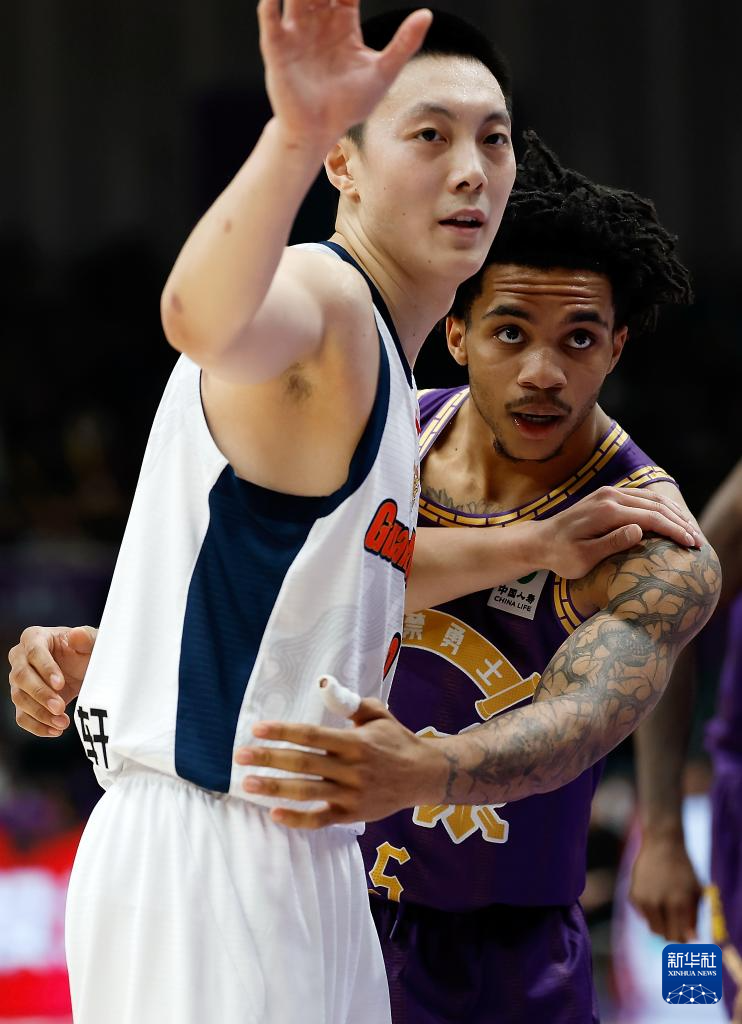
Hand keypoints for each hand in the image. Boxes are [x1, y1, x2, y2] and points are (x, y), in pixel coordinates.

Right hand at [8, 625, 95, 737]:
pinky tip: (54, 731)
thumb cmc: (87, 650)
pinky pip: (21, 716)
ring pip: (19, 698)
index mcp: (35, 637)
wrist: (85, 668)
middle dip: (41, 694)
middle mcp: (20, 657)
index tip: (61, 684)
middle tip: (60, 708)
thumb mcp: (93, 642)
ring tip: (62, 722)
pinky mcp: (23, 700)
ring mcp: (18, 680)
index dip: (46, 668)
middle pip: (21, 676)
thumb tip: (76, 634)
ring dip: (40, 713)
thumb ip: (88, 638)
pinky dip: (36, 726)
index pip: (34, 652)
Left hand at [234, 698, 444, 827]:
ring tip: (248, 783)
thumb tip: (325, 687)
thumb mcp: (378, 715)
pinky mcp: (353, 816)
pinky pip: (321, 820)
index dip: (284, 732)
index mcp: (355, 742)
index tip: (258, 729)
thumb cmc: (396, 740)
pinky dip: (298, 819)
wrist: (424, 776)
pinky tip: (275, 813)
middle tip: (240, 756)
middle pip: (304, 763)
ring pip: (308, 792)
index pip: (312, 735)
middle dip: (269, 759)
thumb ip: (351, 703)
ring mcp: (352, 795)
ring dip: (276, 788)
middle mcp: (352, 769)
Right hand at [258, 0, 432, 148]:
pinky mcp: (277, 47)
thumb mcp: (383, 72)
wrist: (320, 132)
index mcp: (342, 24)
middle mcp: (317, 22)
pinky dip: (270, 4)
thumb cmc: (350, 105)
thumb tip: (427, 14)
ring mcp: (295, 33)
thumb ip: (404, 43)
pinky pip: (270, 17)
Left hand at [538, 486, 701, 579]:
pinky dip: (660, 508)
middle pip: (656, 504)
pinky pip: (641, 498)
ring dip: (673, 513)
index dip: (675, 531)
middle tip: (698, 540)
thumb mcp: (584, 558)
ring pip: (651, 498)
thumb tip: (640, 530)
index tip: (692, 545)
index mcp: (607, 511)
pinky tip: (671, 520)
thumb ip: (612, 543)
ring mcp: (609, 493)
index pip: (651, 517)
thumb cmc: (561, 555)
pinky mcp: (608, 495)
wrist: (539, 541)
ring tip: (690, 531)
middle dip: (680, 522)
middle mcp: (610, 496)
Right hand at [629, 832, 701, 941]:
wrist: (662, 844)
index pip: (681, 937)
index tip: (686, 935)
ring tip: (667, 909)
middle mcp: (660, 902)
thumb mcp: (695, 891)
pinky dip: (650, 911)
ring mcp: (645, 899)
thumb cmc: (683, 869)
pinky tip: (655, 896)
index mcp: (680, 902)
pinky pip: (644, 916)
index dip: (684, 939)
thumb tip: (691, 939)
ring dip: (662, 924)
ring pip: (654, 929)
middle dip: (673, 934)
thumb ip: (694, 916)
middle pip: (666, 936)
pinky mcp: (633, 896)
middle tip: (677, 925)